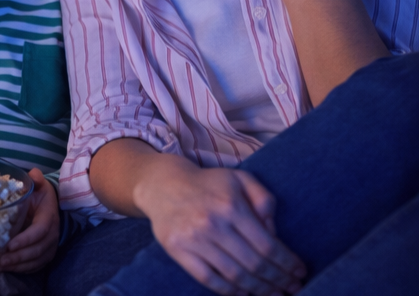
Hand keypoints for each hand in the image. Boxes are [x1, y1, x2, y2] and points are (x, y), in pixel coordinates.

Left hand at [0, 168, 59, 273]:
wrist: (49, 205)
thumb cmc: (39, 195)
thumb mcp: (39, 184)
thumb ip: (35, 179)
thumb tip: (33, 174)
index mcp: (49, 216)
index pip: (39, 230)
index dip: (25, 239)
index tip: (9, 245)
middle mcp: (52, 234)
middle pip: (37, 250)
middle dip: (18, 257)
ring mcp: (50, 246)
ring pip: (36, 261)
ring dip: (17, 266)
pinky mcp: (45, 254)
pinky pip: (35, 266)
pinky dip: (22, 269)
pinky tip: (7, 269)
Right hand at [135, 156, 305, 294]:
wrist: (162, 184)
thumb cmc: (208, 184)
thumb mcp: (239, 178)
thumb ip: (263, 197)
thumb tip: (273, 229)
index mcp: (230, 206)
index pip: (267, 244)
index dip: (287, 262)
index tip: (300, 272)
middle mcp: (212, 223)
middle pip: (254, 263)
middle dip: (278, 279)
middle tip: (292, 288)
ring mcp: (193, 239)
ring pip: (234, 274)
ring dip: (258, 289)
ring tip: (273, 294)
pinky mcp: (177, 250)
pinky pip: (208, 278)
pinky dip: (229, 290)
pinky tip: (244, 293)